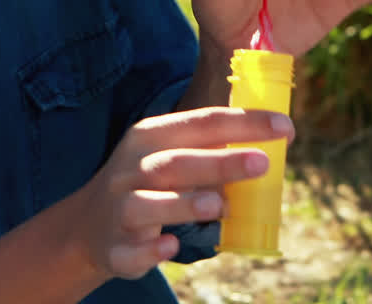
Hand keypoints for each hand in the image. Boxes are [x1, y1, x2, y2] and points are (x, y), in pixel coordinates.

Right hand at [70, 107, 293, 280]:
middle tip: (263, 163)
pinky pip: (132, 250)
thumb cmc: (146, 183)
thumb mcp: (168, 153)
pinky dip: (151, 249)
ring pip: (150, 204)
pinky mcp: (115, 247)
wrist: (86, 226)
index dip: (244, 123)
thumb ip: (210, 149)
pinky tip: (170, 246)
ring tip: (219, 206)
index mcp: (150, 136)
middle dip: (220, 163)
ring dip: (184, 204)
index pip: (201, 123)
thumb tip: (271, 146)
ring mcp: (120, 208)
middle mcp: (132, 168)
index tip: (284, 127)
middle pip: (177, 162)